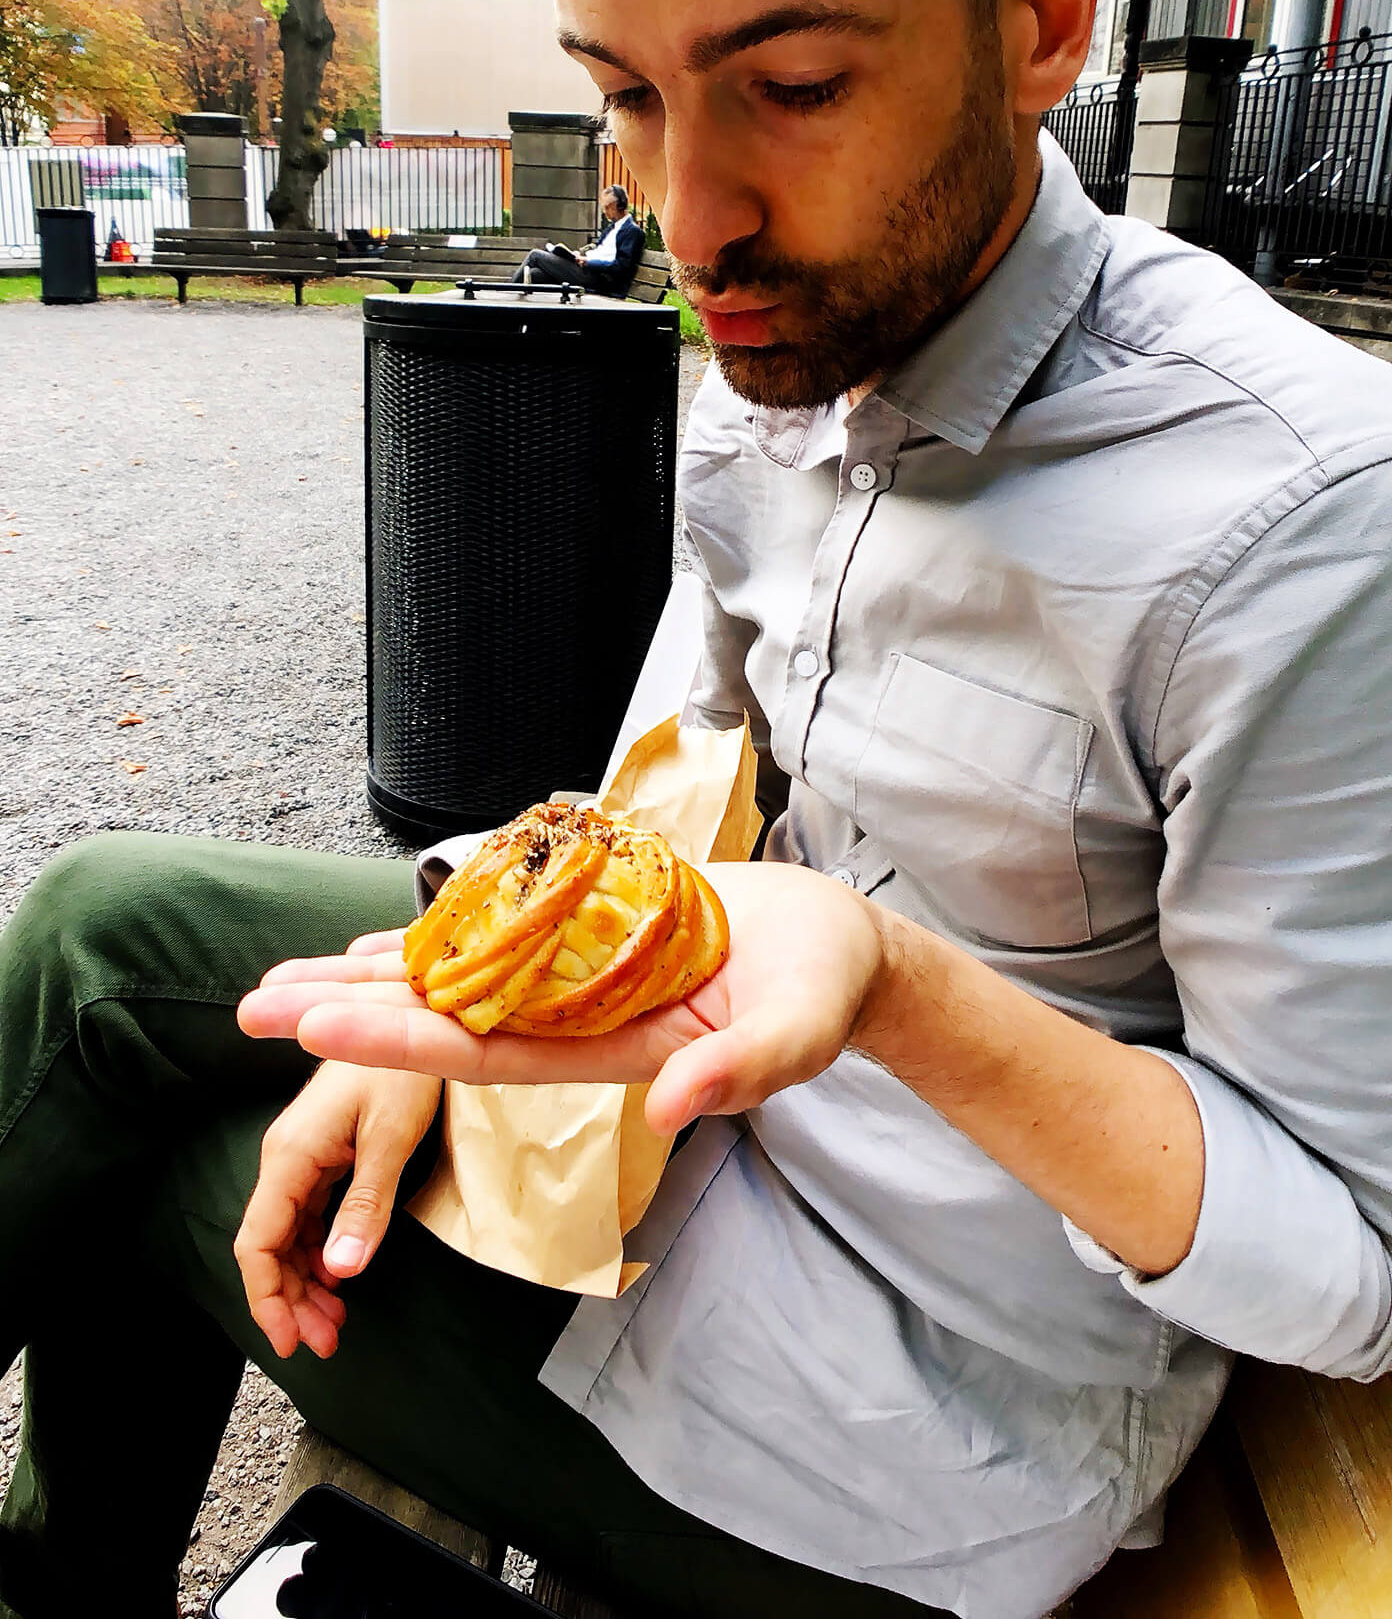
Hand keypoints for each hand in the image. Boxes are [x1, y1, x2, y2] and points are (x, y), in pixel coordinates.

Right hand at [234, 971, 441, 1360]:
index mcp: (290, 1155)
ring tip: (335, 1324)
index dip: (266, 1299)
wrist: (412, 1014)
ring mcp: (303, 1154)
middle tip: (326, 1344)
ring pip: (287, 1234)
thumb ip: (365, 1206)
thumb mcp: (391, 1138)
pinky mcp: (323, 1151)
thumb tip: (340, 1274)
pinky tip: (339, 1277)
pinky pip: (307, 1214)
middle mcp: (286, 1157)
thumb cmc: (401, 1068)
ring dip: (304, 1282)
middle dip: (290, 1301)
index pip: (256, 1243)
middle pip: (269, 1246)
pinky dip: (318, 1252)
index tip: (291, 1342)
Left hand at [238, 863, 884, 1138]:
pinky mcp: (590, 942)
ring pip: (457, 983)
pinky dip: (435, 940)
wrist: (837, 953)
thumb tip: (668, 1107)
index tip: (316, 1032)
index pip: (483, 1054)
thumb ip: (738, 1072)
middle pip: (445, 1022)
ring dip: (370, 979)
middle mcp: (576, 1021)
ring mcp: (577, 982)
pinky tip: (376, 941)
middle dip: (350, 1015)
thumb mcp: (796, 1031)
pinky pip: (497, 943)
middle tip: (252, 1010)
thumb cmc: (824, 990)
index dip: (398, 1043)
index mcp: (611, 1051)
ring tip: (285, 977)